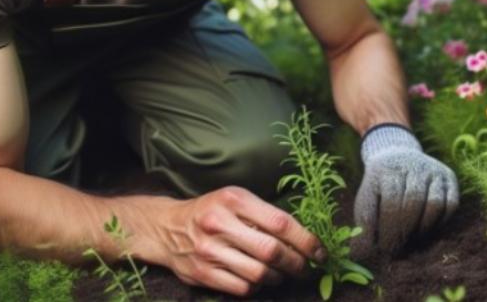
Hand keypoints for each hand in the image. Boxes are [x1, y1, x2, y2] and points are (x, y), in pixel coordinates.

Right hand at [161, 186, 325, 295]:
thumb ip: (265, 215)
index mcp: (234, 200)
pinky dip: (257, 287)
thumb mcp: (236, 199)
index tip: (320, 252)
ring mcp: (209, 251)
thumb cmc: (212, 211)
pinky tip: (259, 280)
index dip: (306, 241)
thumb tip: (304, 239)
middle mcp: (220, 224)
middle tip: (306, 268)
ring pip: (259, 274)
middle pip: (272, 251)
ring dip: (278, 277)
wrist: (167, 228)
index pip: (281, 223)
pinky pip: (242, 288)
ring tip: (281, 273)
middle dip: (297, 264)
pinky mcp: (202, 273)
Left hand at [353, 124, 458, 253]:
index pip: (391, 201)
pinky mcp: (449, 177)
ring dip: (422, 228)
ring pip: (434, 204)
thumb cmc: (380, 187)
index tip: (384, 248)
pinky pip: (451, 204)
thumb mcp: (366, 199)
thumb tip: (361, 253)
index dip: (389, 229)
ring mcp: (433, 169)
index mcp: (387, 168)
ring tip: (411, 240)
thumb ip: (364, 224)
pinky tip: (426, 229)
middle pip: (414, 202)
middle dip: (404, 231)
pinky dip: (440, 222)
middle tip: (397, 248)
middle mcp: (413, 164)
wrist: (398, 157)